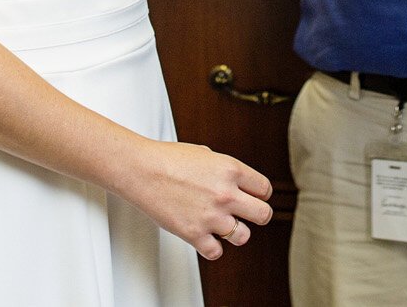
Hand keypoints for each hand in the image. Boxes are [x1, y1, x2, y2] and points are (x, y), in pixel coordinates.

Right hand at [122, 138, 272, 260]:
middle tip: (247, 214)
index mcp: (231, 170)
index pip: (265, 189)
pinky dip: (212, 247)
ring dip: (235, 232)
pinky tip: (206, 237)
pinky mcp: (194, 234)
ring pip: (243, 236)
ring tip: (223, 226)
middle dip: (257, 215)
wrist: (141, 170)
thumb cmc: (169, 159)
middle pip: (263, 214)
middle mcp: (226, 194)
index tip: (253, 197)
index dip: (260, 194)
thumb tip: (237, 183)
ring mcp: (211, 216)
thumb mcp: (206, 155)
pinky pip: (216, 252)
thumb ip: (226, 171)